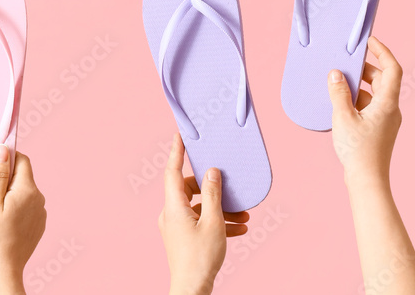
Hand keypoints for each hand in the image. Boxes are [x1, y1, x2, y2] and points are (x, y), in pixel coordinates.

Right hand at [0, 146, 46, 294]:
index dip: (7, 159)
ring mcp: (40, 213)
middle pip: (23, 176)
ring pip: (24, 192)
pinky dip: (15, 207)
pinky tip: (4, 221)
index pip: (23, 160)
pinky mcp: (38, 224)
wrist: (3, 269)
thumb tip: (4, 150)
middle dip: (6, 179)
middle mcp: (39, 199)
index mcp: (29, 190)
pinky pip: (26, 206)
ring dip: (10, 194)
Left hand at [159, 134, 247, 294]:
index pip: (172, 171)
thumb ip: (213, 194)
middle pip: (189, 189)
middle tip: (229, 185)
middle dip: (212, 188)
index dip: (176, 151)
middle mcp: (171, 214)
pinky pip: (200, 222)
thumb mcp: (213, 222)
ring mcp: (176, 227)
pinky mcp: (183, 238)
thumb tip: (211, 173)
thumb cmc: (200, 258)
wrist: (192, 289)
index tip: (179, 135)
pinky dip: (217, 222)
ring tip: (243, 215)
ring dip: (220, 208)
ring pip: (199, 207)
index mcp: (173, 206)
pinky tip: (239, 228)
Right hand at [328, 36, 402, 190]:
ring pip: (375, 93)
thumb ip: (339, 92)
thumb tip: (336, 73)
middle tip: (345, 63)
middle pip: (383, 79)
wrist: (367, 181)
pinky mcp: (379, 129)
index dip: (383, 51)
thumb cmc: (358, 151)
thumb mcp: (343, 116)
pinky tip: (340, 104)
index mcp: (387, 103)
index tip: (369, 41)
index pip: (392, 68)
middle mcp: (391, 109)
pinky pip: (370, 106)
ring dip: (358, 85)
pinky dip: (357, 100)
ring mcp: (386, 120)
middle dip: (365, 69)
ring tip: (338, 85)